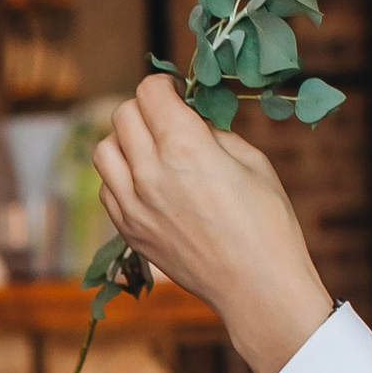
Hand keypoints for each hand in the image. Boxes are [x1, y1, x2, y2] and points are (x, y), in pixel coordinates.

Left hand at [93, 70, 336, 372]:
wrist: (256, 286)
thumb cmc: (267, 222)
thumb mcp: (251, 161)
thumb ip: (212, 132)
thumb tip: (188, 119)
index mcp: (185, 146)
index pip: (149, 91)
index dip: (164, 86)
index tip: (177, 93)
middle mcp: (149, 172)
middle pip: (122, 115)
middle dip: (145, 109)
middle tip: (167, 120)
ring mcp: (133, 205)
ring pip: (104, 151)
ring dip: (125, 142)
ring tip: (152, 151)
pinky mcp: (128, 231)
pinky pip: (107, 189)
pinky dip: (121, 178)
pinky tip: (148, 184)